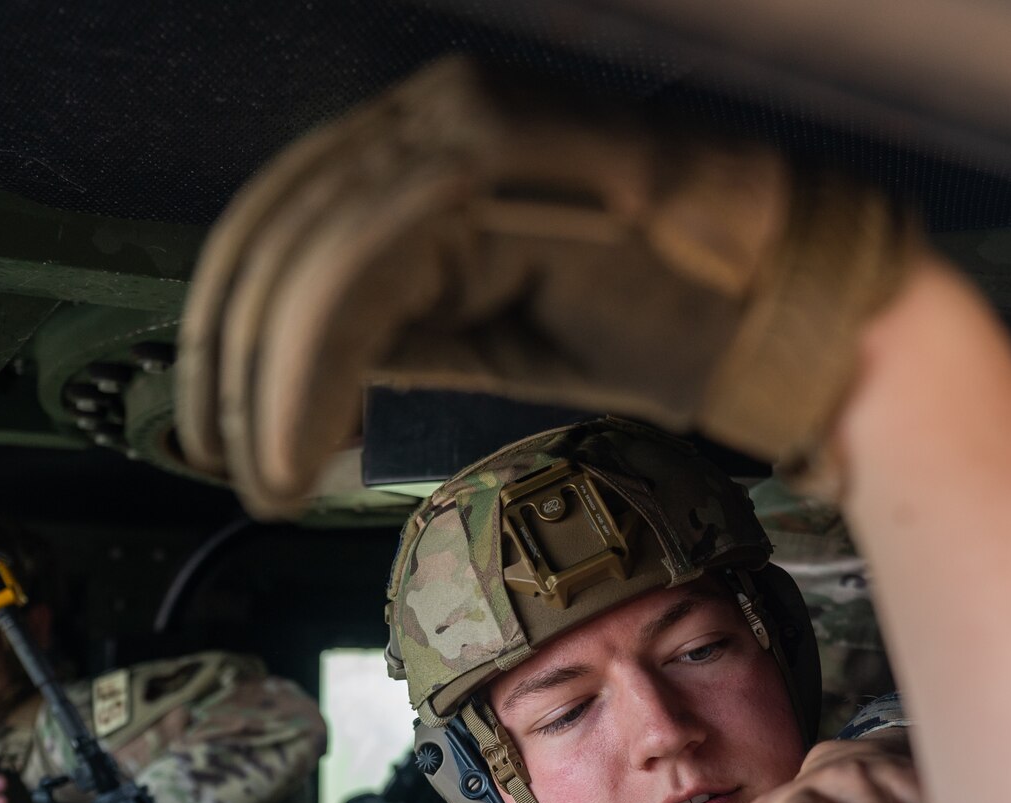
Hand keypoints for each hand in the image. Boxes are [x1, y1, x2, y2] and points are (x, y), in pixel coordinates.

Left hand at [178, 56, 915, 515]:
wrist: (787, 323)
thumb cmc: (663, 323)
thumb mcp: (493, 332)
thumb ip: (398, 340)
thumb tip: (303, 407)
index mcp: (433, 136)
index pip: (286, 223)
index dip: (231, 333)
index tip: (222, 428)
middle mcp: (436, 114)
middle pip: (275, 237)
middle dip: (229, 369)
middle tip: (228, 467)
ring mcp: (462, 132)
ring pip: (306, 266)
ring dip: (264, 392)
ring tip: (268, 481)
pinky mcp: (491, 179)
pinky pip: (358, 287)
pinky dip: (312, 384)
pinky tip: (308, 454)